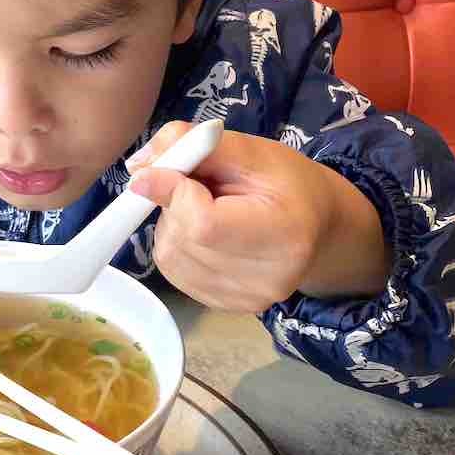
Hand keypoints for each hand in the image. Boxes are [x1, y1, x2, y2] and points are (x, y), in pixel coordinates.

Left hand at [127, 123, 390, 311]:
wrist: (317, 225)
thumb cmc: (286, 182)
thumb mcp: (249, 149)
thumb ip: (192, 147)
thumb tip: (138, 171)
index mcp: (283, 233)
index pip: (202, 223)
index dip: (174, 191)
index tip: (176, 167)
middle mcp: (267, 278)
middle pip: (181, 239)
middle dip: (174, 204)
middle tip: (200, 187)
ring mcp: (246, 300)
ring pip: (170, 256)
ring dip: (173, 224)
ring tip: (207, 208)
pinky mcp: (227, 307)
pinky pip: (174, 272)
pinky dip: (177, 244)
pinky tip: (204, 232)